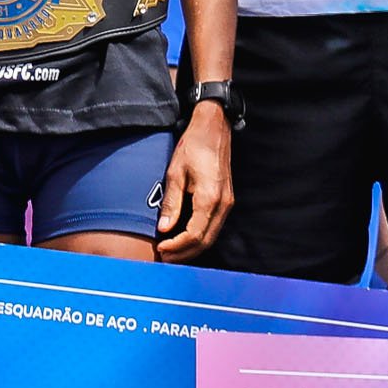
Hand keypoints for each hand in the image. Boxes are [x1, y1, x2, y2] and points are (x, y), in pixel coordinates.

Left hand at [154, 105, 233, 260]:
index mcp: (210, 198)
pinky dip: (199, 238)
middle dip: (184, 253)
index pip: (194, 235)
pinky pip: (214, 227)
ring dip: (192, 248)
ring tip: (171, 252)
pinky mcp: (226, 201)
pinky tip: (183, 238)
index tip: (160, 248)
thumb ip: (171, 203)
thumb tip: (164, 229)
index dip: (176, 246)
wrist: (214, 128)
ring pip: (211, 237)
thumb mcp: (175, 172)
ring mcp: (227, 203)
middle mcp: (223, 204)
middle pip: (205, 242)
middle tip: (164, 258)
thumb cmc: (194, 146)